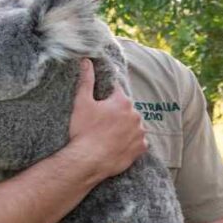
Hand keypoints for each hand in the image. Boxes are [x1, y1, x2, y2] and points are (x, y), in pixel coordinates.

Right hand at [67, 59, 146, 178]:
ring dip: (125, 128)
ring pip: (133, 125)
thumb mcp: (81, 102)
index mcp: (122, 101)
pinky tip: (118, 145)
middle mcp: (135, 115)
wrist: (88, 161)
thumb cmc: (84, 131)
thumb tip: (87, 61)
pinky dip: (131, 142)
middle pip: (126, 109)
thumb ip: (86, 80)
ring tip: (109, 136)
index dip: (106, 97)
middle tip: (101, 123)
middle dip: (116, 113)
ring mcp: (140, 132)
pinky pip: (138, 142)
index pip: (115, 91)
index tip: (99, 104)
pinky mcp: (141, 148)